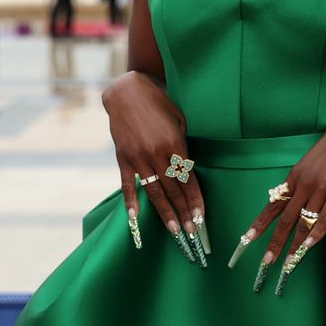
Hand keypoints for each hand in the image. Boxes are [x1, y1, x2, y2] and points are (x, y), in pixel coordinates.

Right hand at [104, 71, 207, 264]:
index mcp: (175, 144)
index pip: (188, 179)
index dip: (196, 200)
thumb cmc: (159, 104)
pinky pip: (129, 183)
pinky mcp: (123, 158)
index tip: (202, 217)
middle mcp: (157, 154)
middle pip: (174, 190)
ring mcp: (138, 158)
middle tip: (192, 233)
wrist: (128, 92)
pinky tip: (136, 218)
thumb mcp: (180, 120)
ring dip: (165, 213)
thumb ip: (183, 146)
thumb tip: (188, 169)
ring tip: (175, 231)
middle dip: (185, 212)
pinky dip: (132, 201)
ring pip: (155, 192)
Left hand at [235, 105, 325, 292]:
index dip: (260, 224)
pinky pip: (324, 218)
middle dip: (274, 242)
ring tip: (288, 263)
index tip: (247, 239)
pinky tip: (308, 247)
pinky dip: (316, 235)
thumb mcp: (310, 162)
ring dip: (294, 245)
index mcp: (294, 177)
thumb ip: (301, 181)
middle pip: (285, 219)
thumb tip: (291, 199)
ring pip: (303, 223)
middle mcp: (304, 185)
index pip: (273, 205)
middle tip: (266, 261)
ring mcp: (321, 189)